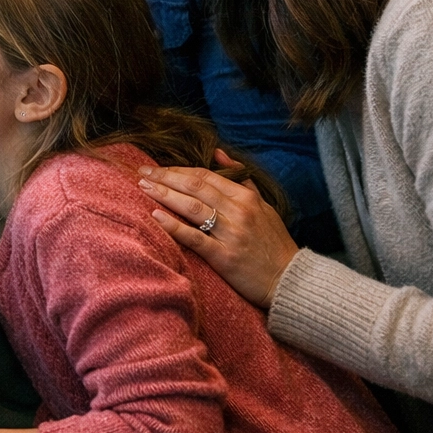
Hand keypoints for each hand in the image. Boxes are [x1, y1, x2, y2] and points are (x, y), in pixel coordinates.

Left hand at [137, 149, 298, 308]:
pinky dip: (174, 226)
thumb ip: (242, 178)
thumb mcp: (264, 205)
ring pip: (192, 207)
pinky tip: (155, 216)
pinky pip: (195, 238)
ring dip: (164, 195)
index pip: (205, 176)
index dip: (178, 170)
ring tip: (143, 187)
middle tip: (141, 172)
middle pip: (194, 187)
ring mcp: (231, 234)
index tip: (156, 168)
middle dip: (165, 177)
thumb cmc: (274, 243)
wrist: (291, 280)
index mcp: (246, 197)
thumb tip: (218, 153)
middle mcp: (238, 211)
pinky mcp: (224, 257)